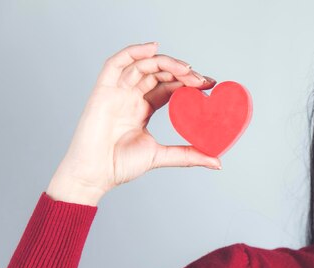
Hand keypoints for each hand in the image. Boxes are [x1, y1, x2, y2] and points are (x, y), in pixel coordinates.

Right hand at [47, 42, 219, 204]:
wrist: (95, 174)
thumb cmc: (120, 165)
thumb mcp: (161, 156)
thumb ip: (188, 155)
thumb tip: (217, 162)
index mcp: (143, 109)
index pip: (168, 87)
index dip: (187, 82)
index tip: (209, 84)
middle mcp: (130, 96)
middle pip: (157, 73)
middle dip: (181, 72)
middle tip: (201, 79)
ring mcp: (117, 92)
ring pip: (142, 65)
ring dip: (165, 62)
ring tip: (186, 69)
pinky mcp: (103, 91)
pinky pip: (116, 63)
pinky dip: (133, 52)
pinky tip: (153, 48)